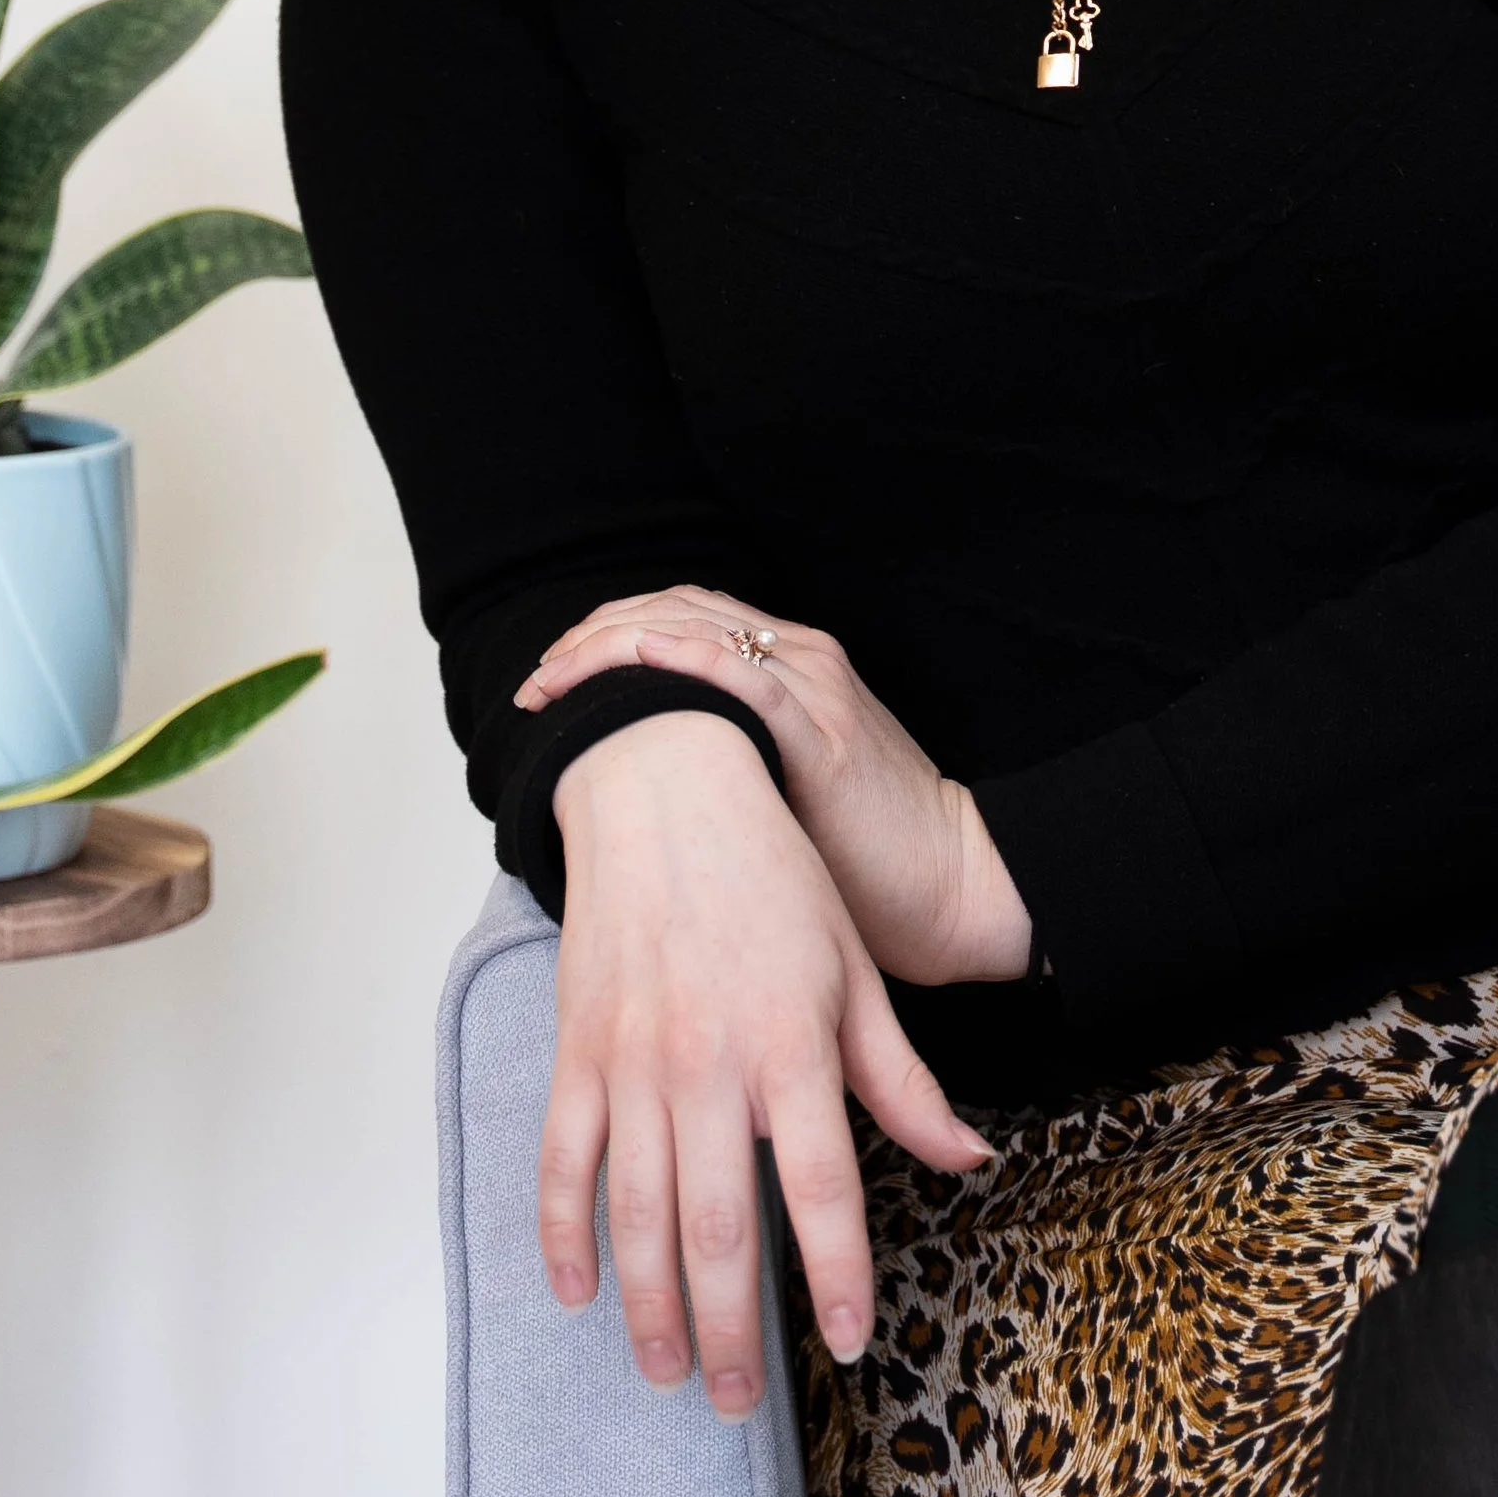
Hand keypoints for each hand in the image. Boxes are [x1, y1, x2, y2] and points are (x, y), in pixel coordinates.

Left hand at [517, 585, 1034, 986]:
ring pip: (693, 629)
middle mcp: (799, 659)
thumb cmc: (874, 861)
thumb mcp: (788, 794)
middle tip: (538, 680)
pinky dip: (679, 657)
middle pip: (673, 610)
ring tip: (555, 677)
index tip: (552, 678)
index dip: (608, 635)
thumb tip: (644, 790)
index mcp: (791, 667)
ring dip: (612, 644)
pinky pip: (741, 676)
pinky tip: (633, 657)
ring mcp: (812, 689)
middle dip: (593, 637)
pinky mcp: (821, 733)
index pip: (680, 617)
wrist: (959, 886)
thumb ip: (732, 767)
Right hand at [541, 713, 990, 1417]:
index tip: (849, 1340)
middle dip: (732, 1329)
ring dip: (650, 1305)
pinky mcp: (578, 1052)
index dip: (838, 1274)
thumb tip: (971, 1157)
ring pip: (636, 1215)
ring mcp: (633, 1062)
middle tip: (739, 1402)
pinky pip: (561, 1164)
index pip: (821, 1187)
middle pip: (720, 1227)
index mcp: (791, 1044)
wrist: (666, 790)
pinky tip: (577, 1292)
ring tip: (670, 1370)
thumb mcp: (855, 971)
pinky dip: (563, 1236)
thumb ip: (902, 1079)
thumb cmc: (772, 876)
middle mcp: (708, 1064)